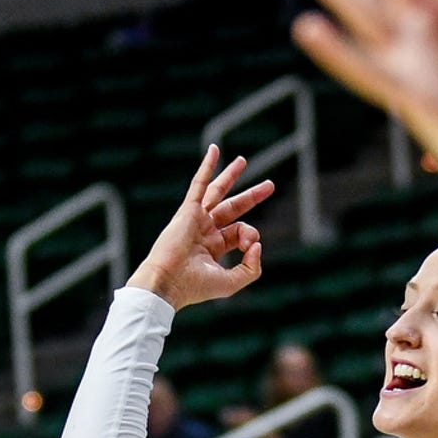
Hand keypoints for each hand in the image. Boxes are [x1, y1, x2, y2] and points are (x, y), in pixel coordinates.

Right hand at [125, 146, 273, 311]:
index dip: (251, 236)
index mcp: (213, 247)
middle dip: (252, 196)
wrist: (168, 282)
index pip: (240, 233)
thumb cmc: (194, 287)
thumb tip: (258, 244)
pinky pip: (199, 184)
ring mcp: (196, 219)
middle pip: (233, 208)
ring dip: (230, 176)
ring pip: (217, 192)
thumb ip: (251, 267)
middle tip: (269, 185)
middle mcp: (205, 231)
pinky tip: (214, 151)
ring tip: (243, 161)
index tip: (249, 247)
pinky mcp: (188, 211)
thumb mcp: (232, 282)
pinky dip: (207, 167)